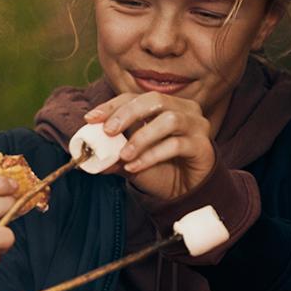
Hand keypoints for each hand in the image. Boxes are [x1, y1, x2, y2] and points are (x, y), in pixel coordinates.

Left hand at [84, 92, 215, 200]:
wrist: (185, 193)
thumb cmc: (160, 170)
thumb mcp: (130, 160)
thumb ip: (112, 154)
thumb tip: (88, 157)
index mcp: (165, 105)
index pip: (135, 97)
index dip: (112, 106)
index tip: (91, 119)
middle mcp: (184, 110)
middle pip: (154, 100)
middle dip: (127, 114)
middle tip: (108, 131)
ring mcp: (196, 126)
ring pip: (169, 120)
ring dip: (141, 137)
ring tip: (124, 155)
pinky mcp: (203, 146)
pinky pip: (176, 145)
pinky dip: (151, 156)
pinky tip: (135, 167)